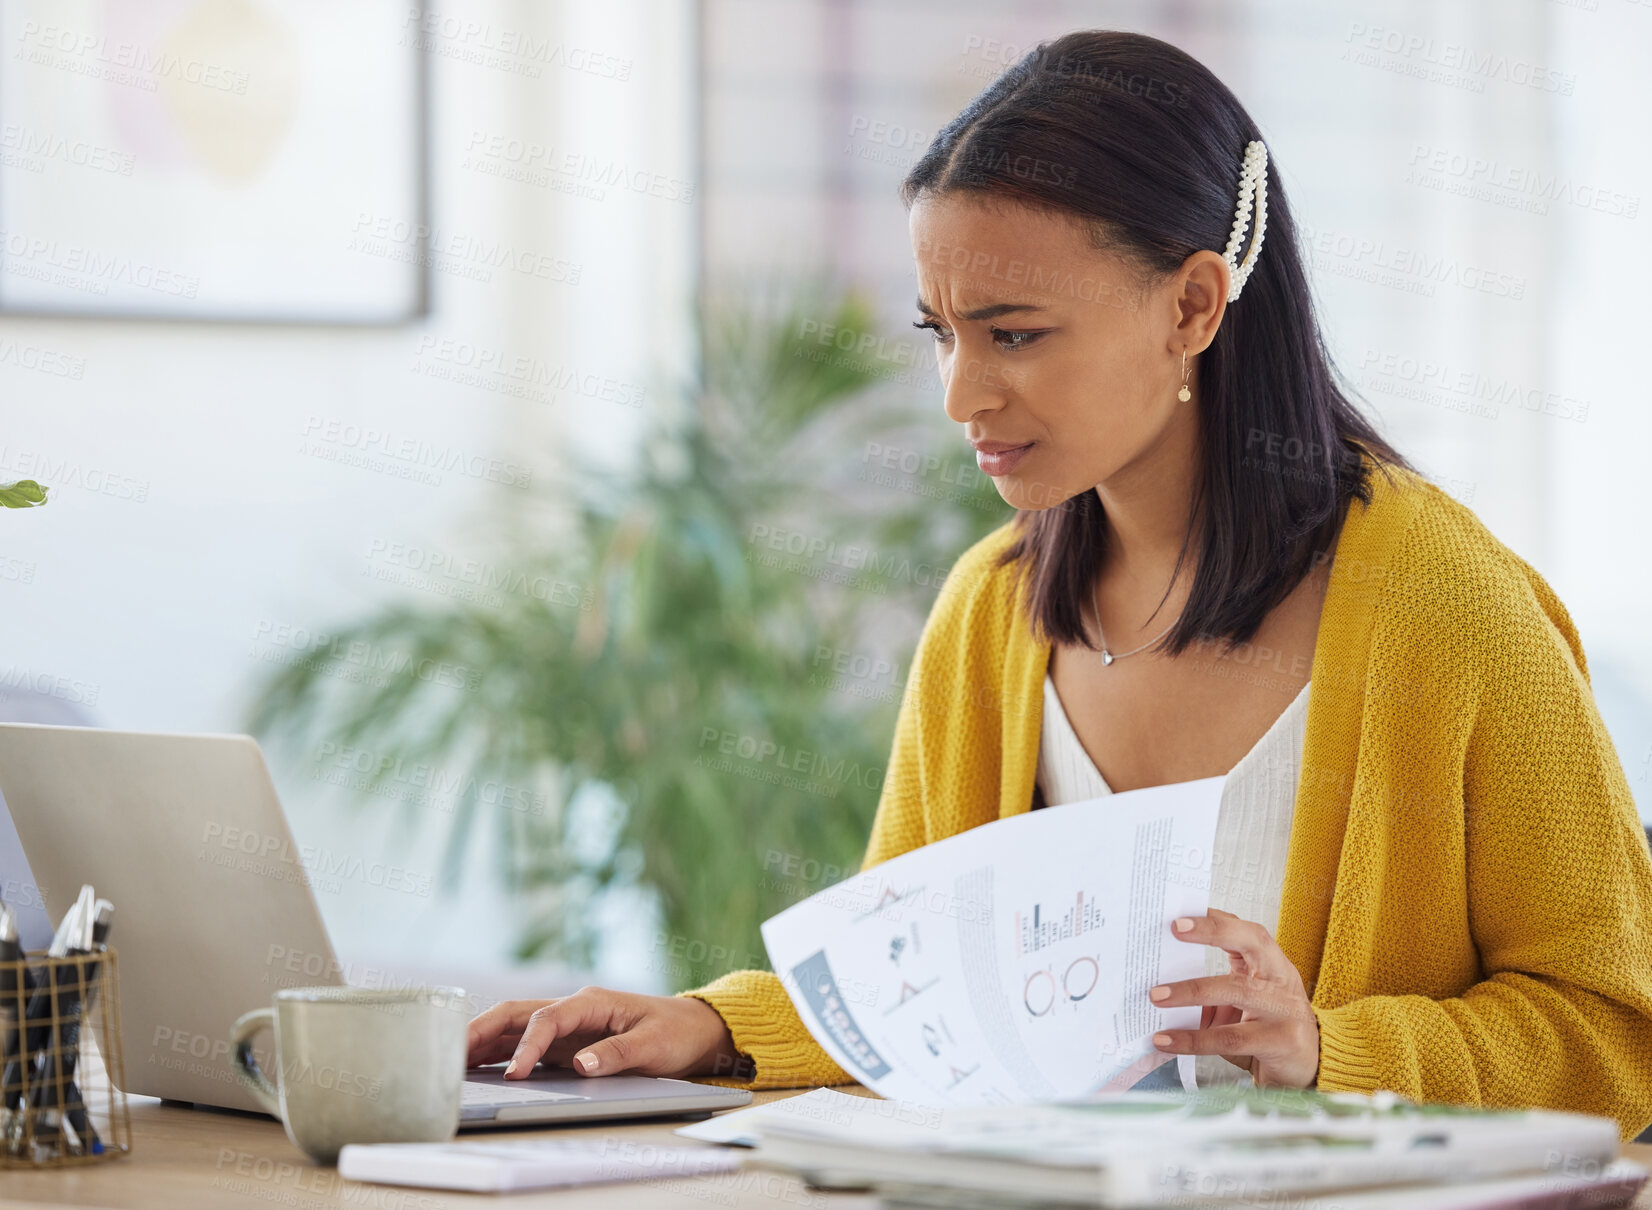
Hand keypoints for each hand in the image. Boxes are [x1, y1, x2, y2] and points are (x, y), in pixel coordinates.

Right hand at [467, 987, 743, 1080]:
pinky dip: (498, 1052)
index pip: (547, 1020)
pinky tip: (477, 1067)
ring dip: (483, 1039)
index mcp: (591, 1002)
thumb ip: (617, 1054)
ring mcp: (567, 1024)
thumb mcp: (654, 1045)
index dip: (526, 1046)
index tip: (514, 1074)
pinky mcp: (566, 1041)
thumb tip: (582, 1065)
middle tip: (450, 1053)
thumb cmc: (675, 1033)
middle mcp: (573, 1008)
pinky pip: (524, 1042)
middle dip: (482, 1030)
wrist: (692, 1028)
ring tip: (450, 1060)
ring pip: (514, 1025)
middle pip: (516, 1013)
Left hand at [1149, 908, 1319, 1087]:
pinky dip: (1193, 1039)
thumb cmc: (1267, 1029)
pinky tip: (1166, 1040)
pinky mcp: (1281, 1042)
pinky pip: (1230, 1039)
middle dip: (1212, 931)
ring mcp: (1285, 1009)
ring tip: (1156, 996)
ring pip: (1237, 991)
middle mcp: (1282, 979)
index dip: (1215, 919)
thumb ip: (1212, 989)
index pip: (1245, 931)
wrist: (1311, 1069)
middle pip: (1252, 943)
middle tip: (1174, 929)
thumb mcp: (1243, 1003)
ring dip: (1191, 991)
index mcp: (1271, 964)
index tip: (1181, 913)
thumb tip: (1161, 981)